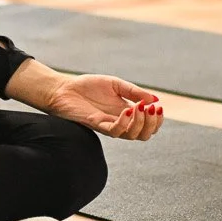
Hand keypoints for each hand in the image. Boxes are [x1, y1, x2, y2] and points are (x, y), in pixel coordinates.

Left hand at [44, 72, 164, 140]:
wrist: (63, 89)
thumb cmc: (88, 87)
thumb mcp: (116, 84)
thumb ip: (134, 92)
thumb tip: (156, 100)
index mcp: (126, 113)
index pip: (148, 126)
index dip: (157, 120)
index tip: (158, 106)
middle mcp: (120, 122)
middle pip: (144, 135)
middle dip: (153, 124)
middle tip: (153, 109)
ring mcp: (109, 125)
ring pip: (132, 136)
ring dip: (141, 123)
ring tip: (141, 108)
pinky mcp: (97, 124)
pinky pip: (115, 131)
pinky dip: (124, 122)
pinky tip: (127, 110)